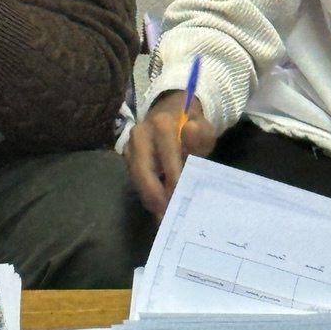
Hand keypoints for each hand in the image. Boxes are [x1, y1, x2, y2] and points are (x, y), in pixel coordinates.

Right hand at [125, 91, 215, 219]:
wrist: (173, 113)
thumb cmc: (192, 126)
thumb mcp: (204, 129)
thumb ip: (200, 134)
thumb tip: (190, 131)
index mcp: (161, 124)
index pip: (166, 156)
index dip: (173, 179)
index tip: (181, 199)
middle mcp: (140, 133)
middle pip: (143, 171)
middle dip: (156, 196)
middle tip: (168, 216)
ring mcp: (130, 145)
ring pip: (136, 178)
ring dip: (149, 198)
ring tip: (163, 217)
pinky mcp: (126, 156)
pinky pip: (134, 179)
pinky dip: (146, 194)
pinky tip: (158, 207)